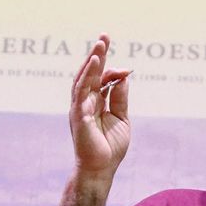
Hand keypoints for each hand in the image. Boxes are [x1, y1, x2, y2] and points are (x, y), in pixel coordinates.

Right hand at [68, 34, 130, 180]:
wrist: (101, 169)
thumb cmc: (109, 148)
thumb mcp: (121, 118)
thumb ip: (120, 97)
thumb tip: (124, 77)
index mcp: (94, 103)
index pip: (101, 79)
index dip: (112, 70)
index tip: (126, 68)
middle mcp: (84, 103)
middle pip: (90, 73)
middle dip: (97, 54)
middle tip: (105, 36)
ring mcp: (79, 108)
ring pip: (83, 79)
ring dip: (91, 61)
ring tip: (100, 45)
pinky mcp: (78, 115)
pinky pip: (81, 92)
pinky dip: (87, 77)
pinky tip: (94, 64)